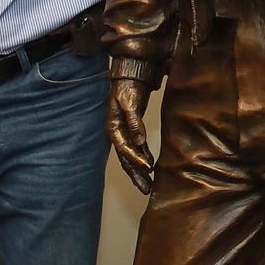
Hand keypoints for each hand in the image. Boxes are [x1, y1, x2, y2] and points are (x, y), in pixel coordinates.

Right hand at [107, 78, 153, 193]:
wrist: (130, 75)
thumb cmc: (127, 87)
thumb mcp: (129, 102)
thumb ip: (134, 122)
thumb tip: (139, 141)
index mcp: (113, 128)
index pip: (124, 149)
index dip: (135, 159)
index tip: (148, 167)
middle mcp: (118, 134)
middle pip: (126, 159)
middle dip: (136, 175)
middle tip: (146, 189)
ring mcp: (126, 133)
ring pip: (133, 157)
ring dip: (140, 171)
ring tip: (149, 185)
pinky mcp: (134, 130)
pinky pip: (139, 149)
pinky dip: (144, 158)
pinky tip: (151, 167)